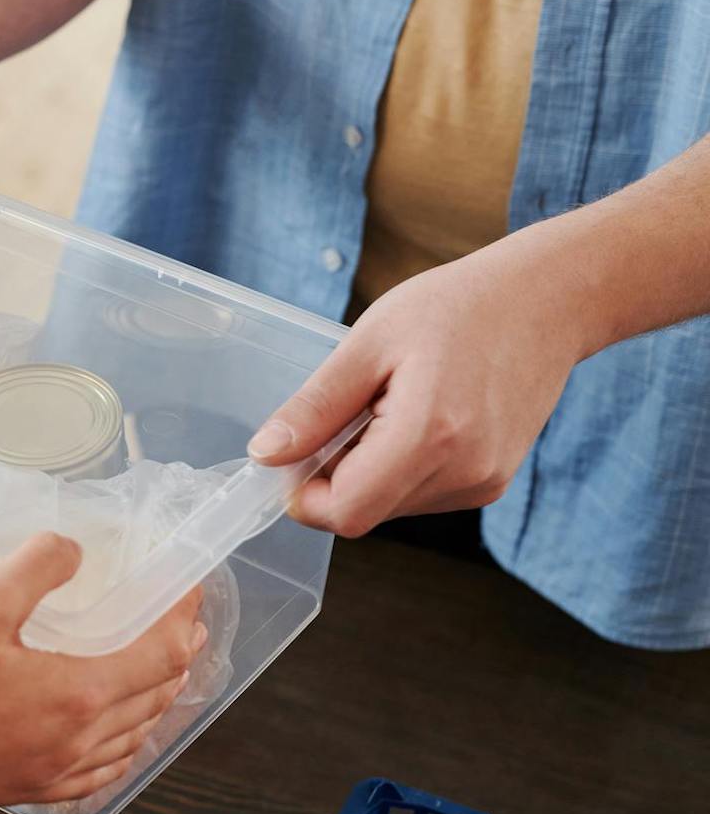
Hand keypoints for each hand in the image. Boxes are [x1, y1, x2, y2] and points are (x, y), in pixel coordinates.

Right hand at [0, 534, 204, 807]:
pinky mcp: (31, 787)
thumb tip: (71, 549)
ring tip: (158, 675)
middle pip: (155, 697)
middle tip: (182, 626)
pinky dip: (121, 745)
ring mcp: (57, 771)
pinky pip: (100, 770)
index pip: (160, 653)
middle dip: (176, 656)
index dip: (181, 616)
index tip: (186, 589)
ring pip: (132, 736)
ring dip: (154, 700)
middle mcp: (80, 740)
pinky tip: (111, 737)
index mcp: (78, 694)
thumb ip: (33, 567)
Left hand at [247, 246, 585, 535]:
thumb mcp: (369, 344)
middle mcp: (465, 473)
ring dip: (367, 471)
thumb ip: (315, 407)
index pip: (346, 512)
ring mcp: (485, 483)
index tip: (292, 453)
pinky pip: (421, 494)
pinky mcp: (493, 482)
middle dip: (333, 477)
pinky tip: (415, 415)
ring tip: (389, 403)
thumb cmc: (457, 307)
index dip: (304, 495)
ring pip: (390, 506)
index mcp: (430, 437)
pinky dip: (398, 467)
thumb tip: (265, 454)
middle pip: (364, 512)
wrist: (548, 300)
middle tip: (345, 410)